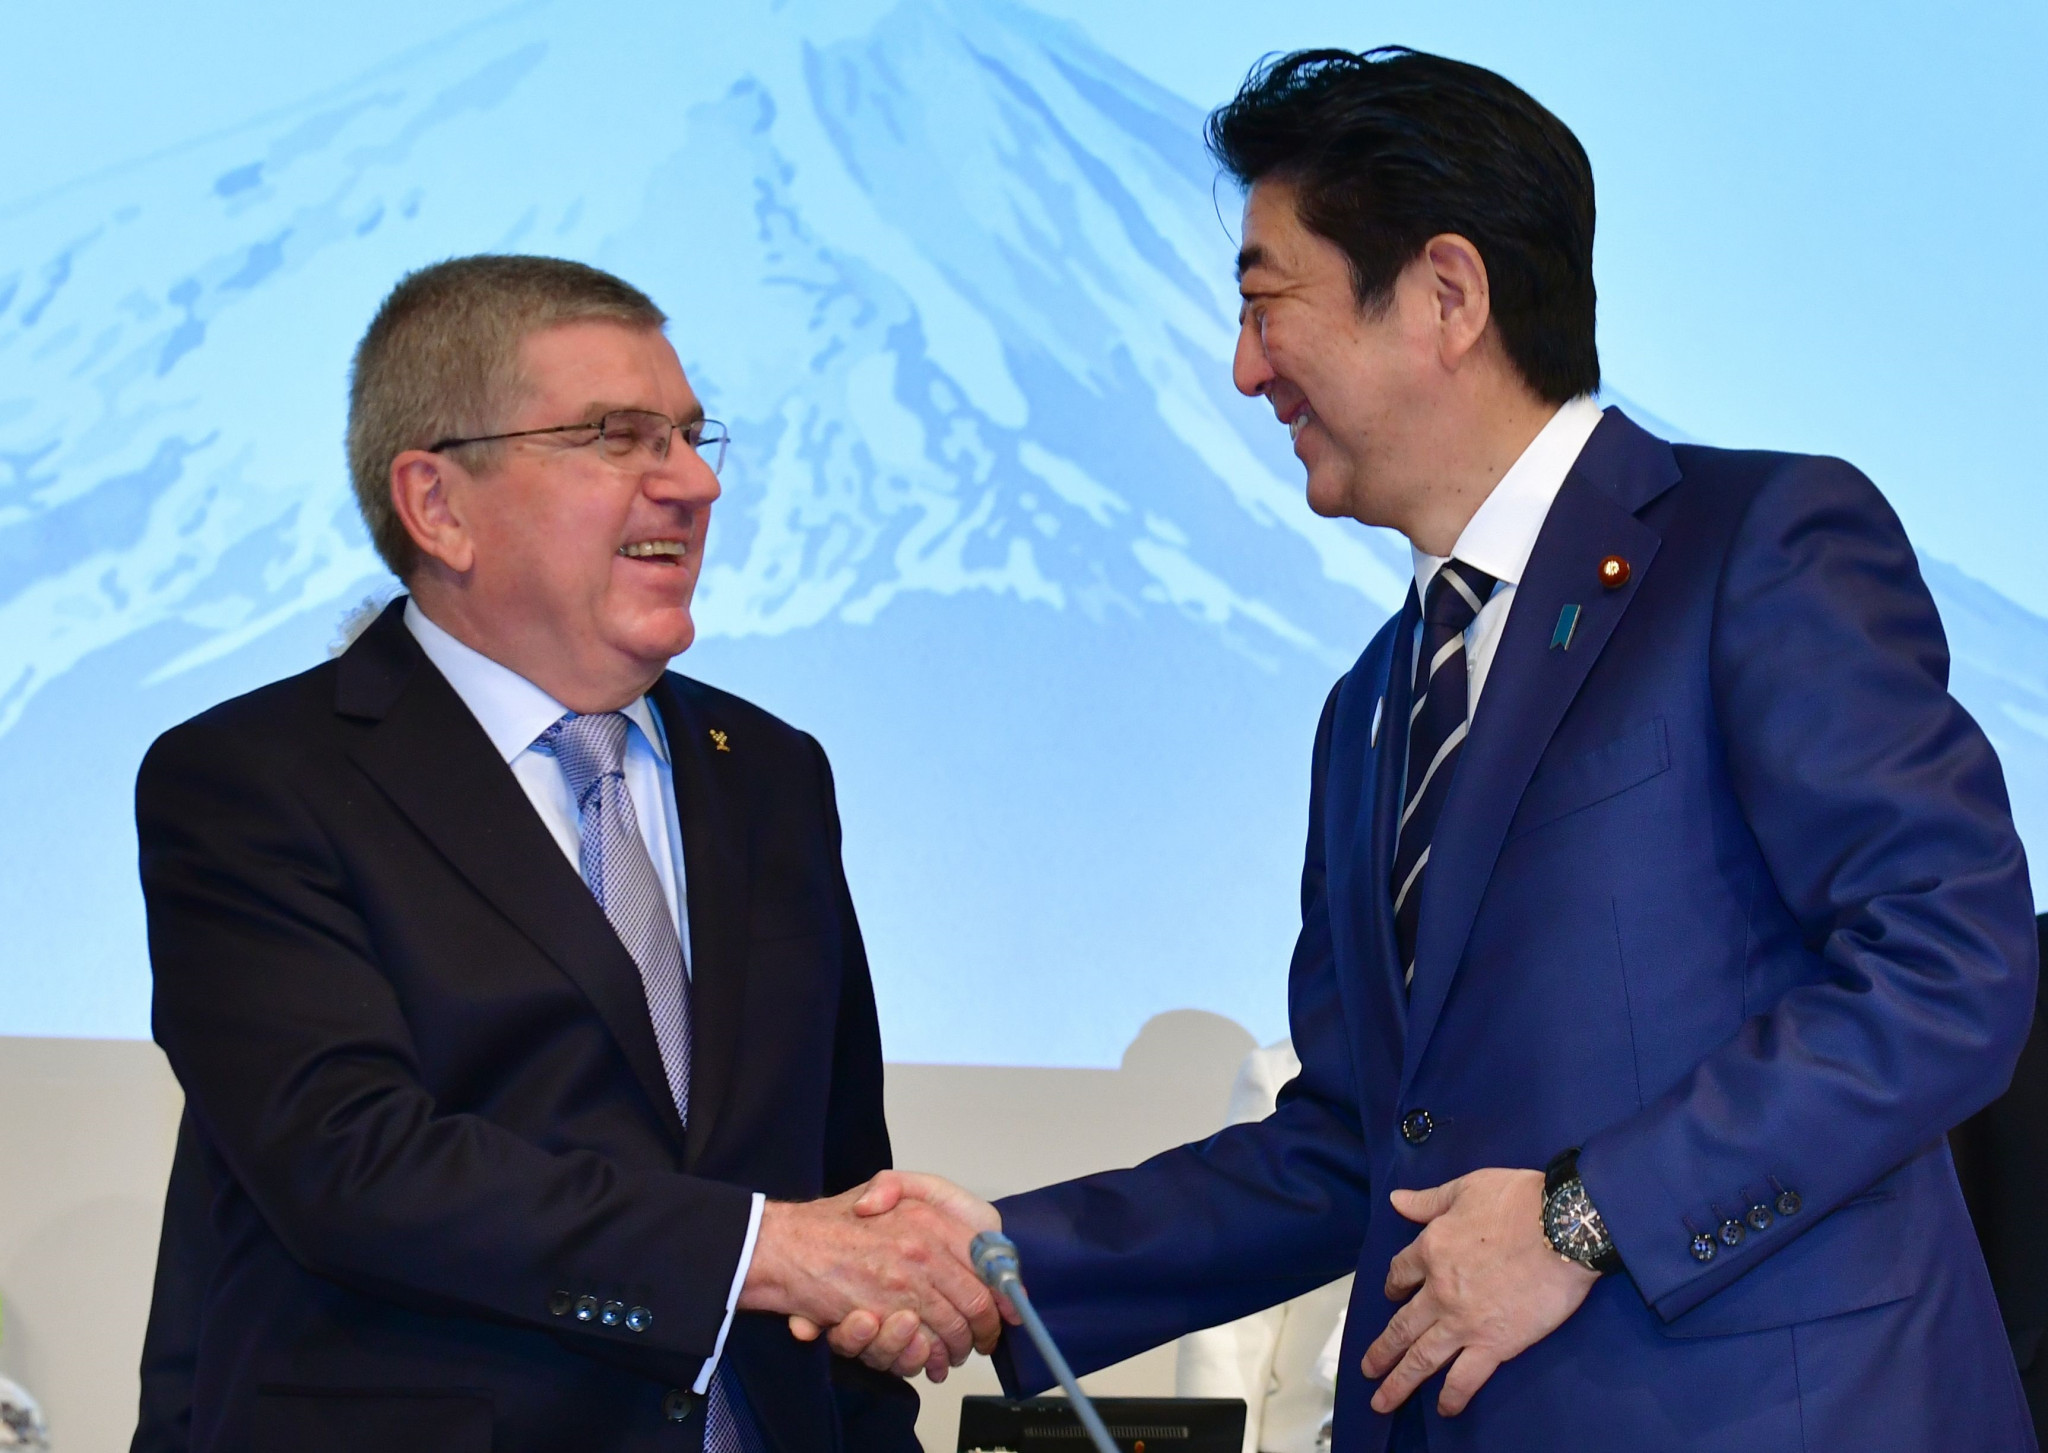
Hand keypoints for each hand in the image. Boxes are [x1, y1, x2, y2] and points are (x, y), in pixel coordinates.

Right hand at [741, 1177, 1000, 1382]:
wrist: (788, 1244)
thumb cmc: (837, 1220)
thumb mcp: (887, 1186)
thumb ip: (933, 1200)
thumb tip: (984, 1231)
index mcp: (931, 1218)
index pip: (987, 1260)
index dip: (1002, 1292)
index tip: (1006, 1311)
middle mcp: (923, 1250)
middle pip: (976, 1302)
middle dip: (982, 1330)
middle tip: (979, 1341)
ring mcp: (902, 1284)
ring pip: (951, 1330)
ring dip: (954, 1348)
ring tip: (949, 1354)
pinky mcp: (881, 1315)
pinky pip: (919, 1347)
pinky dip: (924, 1358)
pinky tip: (925, 1357)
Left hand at [1361, 1168, 1597, 1416]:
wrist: (1561, 1228)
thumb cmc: (1517, 1200)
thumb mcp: (1465, 1188)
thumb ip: (1428, 1201)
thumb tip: (1397, 1200)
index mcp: (1430, 1250)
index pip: (1400, 1273)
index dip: (1394, 1285)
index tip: (1393, 1294)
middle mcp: (1439, 1291)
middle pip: (1401, 1326)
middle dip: (1382, 1351)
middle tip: (1366, 1369)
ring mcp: (1463, 1322)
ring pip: (1422, 1358)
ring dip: (1399, 1381)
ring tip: (1382, 1401)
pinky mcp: (1495, 1344)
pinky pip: (1465, 1377)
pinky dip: (1452, 1396)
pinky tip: (1442, 1409)